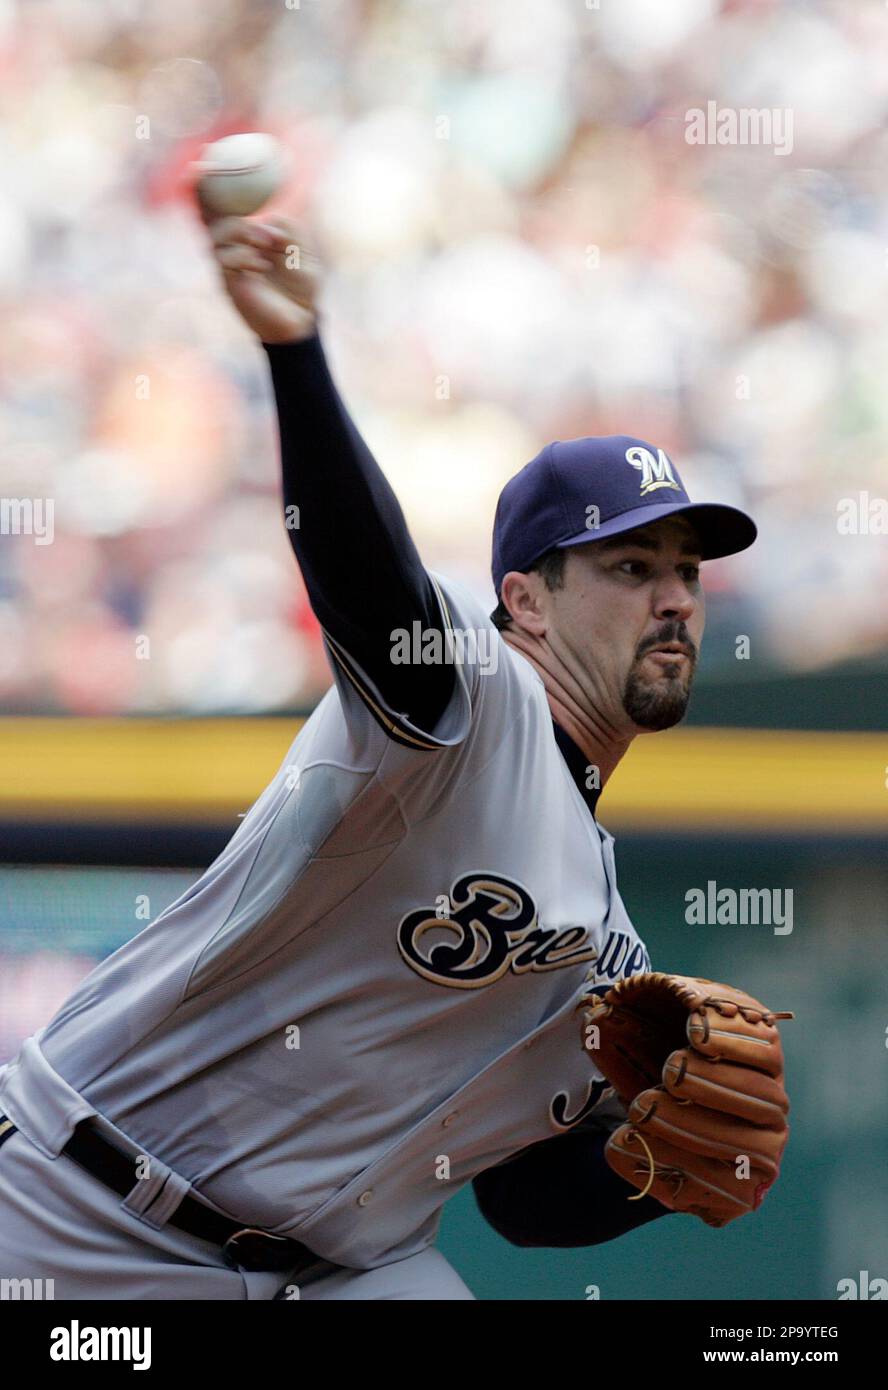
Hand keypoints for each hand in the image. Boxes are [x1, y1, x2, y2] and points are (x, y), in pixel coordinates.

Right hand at [196, 190, 322, 343]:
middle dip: (216, 203)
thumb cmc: (301, 283)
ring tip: (267, 245)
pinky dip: (243, 257)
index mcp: (249, 233)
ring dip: (241, 233)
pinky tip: (261, 266)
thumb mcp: (302, 250)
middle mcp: (233, 245)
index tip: (205, 160)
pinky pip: (225, 261)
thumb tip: (267, 223)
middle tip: (244, 212)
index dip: (210, 184)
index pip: (225, 204)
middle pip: (211, 217)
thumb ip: (288, 230)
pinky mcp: (229, 283)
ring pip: (216, 237)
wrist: (301, 319)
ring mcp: (228, 264)